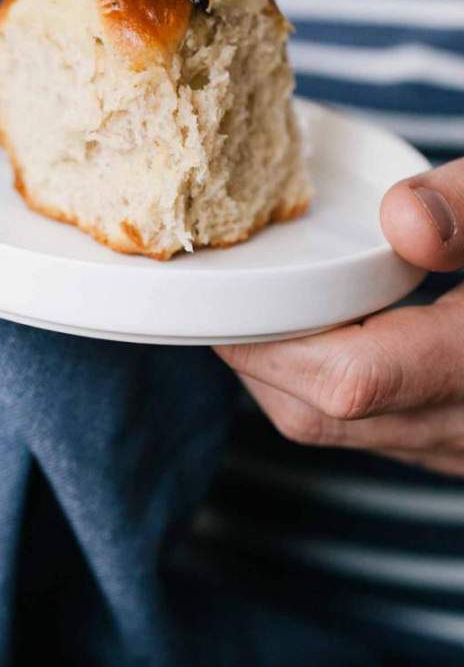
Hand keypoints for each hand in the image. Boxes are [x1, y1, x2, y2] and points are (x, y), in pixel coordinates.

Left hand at [216, 161, 463, 474]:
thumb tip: (400, 221)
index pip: (350, 381)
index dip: (268, 341)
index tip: (229, 291)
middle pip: (321, 414)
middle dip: (256, 357)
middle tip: (226, 294)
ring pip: (336, 430)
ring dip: (280, 373)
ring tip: (259, 306)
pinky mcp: (459, 445)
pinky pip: (368, 428)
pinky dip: (321, 385)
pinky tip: (320, 332)